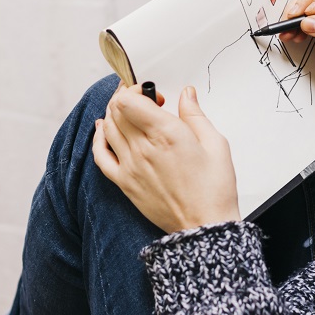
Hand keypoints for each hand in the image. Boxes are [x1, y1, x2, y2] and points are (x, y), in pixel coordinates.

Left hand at [92, 83, 240, 233]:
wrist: (204, 225)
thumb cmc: (213, 188)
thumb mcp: (215, 143)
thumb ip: (195, 115)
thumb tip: (186, 94)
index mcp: (166, 134)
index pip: (128, 100)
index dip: (136, 89)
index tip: (151, 93)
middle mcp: (143, 148)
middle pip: (116, 111)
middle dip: (126, 97)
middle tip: (142, 99)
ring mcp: (130, 166)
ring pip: (108, 128)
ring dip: (114, 114)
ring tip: (129, 112)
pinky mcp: (124, 182)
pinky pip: (100, 155)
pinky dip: (99, 139)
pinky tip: (104, 131)